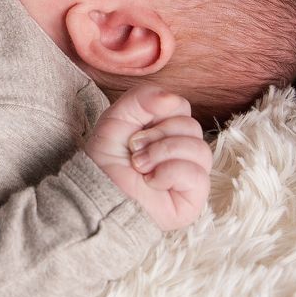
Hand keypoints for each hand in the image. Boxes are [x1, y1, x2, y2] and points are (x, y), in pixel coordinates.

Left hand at [86, 85, 211, 230]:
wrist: (95, 198)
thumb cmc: (105, 164)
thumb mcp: (116, 120)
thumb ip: (141, 99)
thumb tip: (171, 98)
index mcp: (166, 132)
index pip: (181, 107)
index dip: (159, 112)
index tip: (134, 130)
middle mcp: (181, 153)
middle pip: (191, 126)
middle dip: (157, 135)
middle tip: (134, 150)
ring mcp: (189, 177)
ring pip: (200, 149)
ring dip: (162, 153)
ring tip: (140, 166)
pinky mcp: (193, 198)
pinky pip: (197, 174)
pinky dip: (169, 172)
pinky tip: (152, 182)